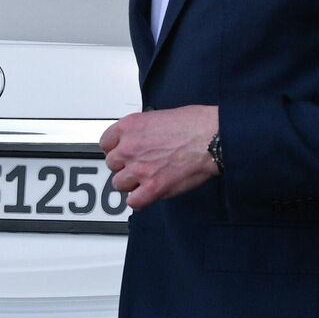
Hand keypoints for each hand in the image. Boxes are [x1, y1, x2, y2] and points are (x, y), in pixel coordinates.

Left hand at [99, 105, 219, 211]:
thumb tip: (144, 138)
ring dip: (131, 183)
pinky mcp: (152, 187)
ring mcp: (139, 169)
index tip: (122, 152)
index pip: (105, 142)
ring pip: (119, 184)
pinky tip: (148, 194)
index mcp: (131, 126)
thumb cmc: (196, 124)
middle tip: (139, 165)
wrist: (212, 138)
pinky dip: (140, 200)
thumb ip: (145, 130)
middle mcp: (130, 147)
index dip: (116, 149)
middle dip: (124, 165)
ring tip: (145, 179)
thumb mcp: (161, 116)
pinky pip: (133, 202)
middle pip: (112, 164)